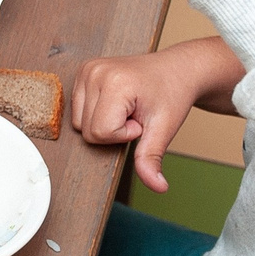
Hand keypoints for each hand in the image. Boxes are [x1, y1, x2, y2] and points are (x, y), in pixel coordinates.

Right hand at [70, 43, 230, 190]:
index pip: (100, 132)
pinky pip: (78, 109)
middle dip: (114, 131)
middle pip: (87, 130)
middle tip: (136, 114)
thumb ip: (152, 157)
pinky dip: (96, 113)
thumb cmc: (172, 94)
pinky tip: (117, 102)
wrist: (177, 69)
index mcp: (115, 83)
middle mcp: (95, 72)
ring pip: (80, 122)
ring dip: (104, 122)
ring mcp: (87, 70)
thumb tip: (158, 186)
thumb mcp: (164, 128)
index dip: (124, 135)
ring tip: (127, 107)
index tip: (141, 120)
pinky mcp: (84, 71)